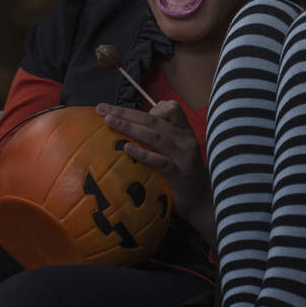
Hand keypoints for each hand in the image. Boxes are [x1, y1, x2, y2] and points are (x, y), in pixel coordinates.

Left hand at [96, 101, 212, 242]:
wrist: (203, 200)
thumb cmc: (183, 173)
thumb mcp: (176, 150)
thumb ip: (161, 136)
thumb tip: (134, 125)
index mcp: (184, 131)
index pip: (171, 108)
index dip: (148, 107)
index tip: (127, 111)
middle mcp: (185, 139)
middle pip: (154, 119)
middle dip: (126, 113)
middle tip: (102, 109)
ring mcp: (184, 156)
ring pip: (156, 136)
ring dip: (130, 127)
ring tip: (109, 123)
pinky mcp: (180, 174)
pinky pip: (160, 161)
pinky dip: (143, 153)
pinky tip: (126, 149)